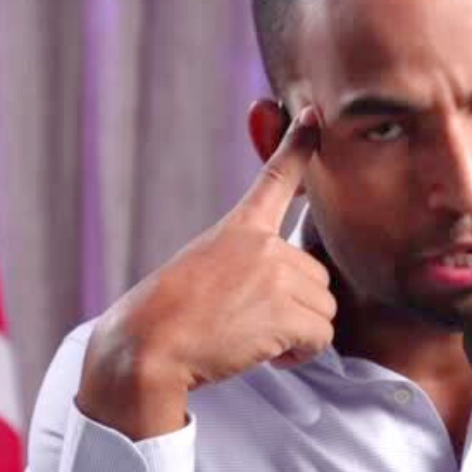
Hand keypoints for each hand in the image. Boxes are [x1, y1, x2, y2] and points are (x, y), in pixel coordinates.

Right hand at [78, 105, 335, 436]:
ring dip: (300, 333)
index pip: (275, 178)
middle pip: (318, 278)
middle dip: (297, 308)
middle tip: (254, 323)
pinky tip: (270, 355)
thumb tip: (296, 286)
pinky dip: (303, 353)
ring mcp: (275, 274)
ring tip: (255, 338)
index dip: (297, 145)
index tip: (314, 115)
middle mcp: (263, 244)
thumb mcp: (204, 269)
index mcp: (240, 229)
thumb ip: (249, 266)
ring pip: (325, 309)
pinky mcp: (284, 310)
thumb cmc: (168, 317)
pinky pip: (322, 336)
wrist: (146, 346)